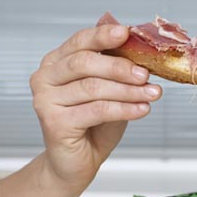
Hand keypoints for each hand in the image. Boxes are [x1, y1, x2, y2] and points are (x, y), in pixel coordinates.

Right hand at [29, 23, 163, 185]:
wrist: (77, 163)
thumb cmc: (93, 126)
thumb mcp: (109, 92)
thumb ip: (115, 71)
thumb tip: (138, 48)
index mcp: (55, 63)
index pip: (79, 41)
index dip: (103, 35)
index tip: (127, 33)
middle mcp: (44, 78)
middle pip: (84, 63)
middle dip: (120, 67)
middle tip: (146, 74)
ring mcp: (45, 100)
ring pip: (93, 87)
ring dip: (128, 90)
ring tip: (152, 93)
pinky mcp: (54, 122)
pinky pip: (96, 110)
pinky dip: (123, 109)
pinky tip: (142, 109)